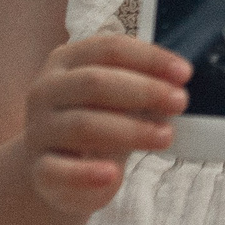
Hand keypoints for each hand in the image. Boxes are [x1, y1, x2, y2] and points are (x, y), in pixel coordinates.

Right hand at [21, 33, 189, 215]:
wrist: (58, 170)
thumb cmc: (97, 121)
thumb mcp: (118, 99)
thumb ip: (142, 88)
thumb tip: (178, 86)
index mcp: (66, 61)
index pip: (109, 49)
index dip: (149, 58)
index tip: (185, 73)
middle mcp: (46, 90)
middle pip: (94, 82)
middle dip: (144, 91)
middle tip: (180, 102)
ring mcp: (39, 129)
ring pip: (83, 125)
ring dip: (130, 130)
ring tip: (165, 136)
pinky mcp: (39, 168)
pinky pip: (59, 170)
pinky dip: (85, 173)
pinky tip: (112, 175)